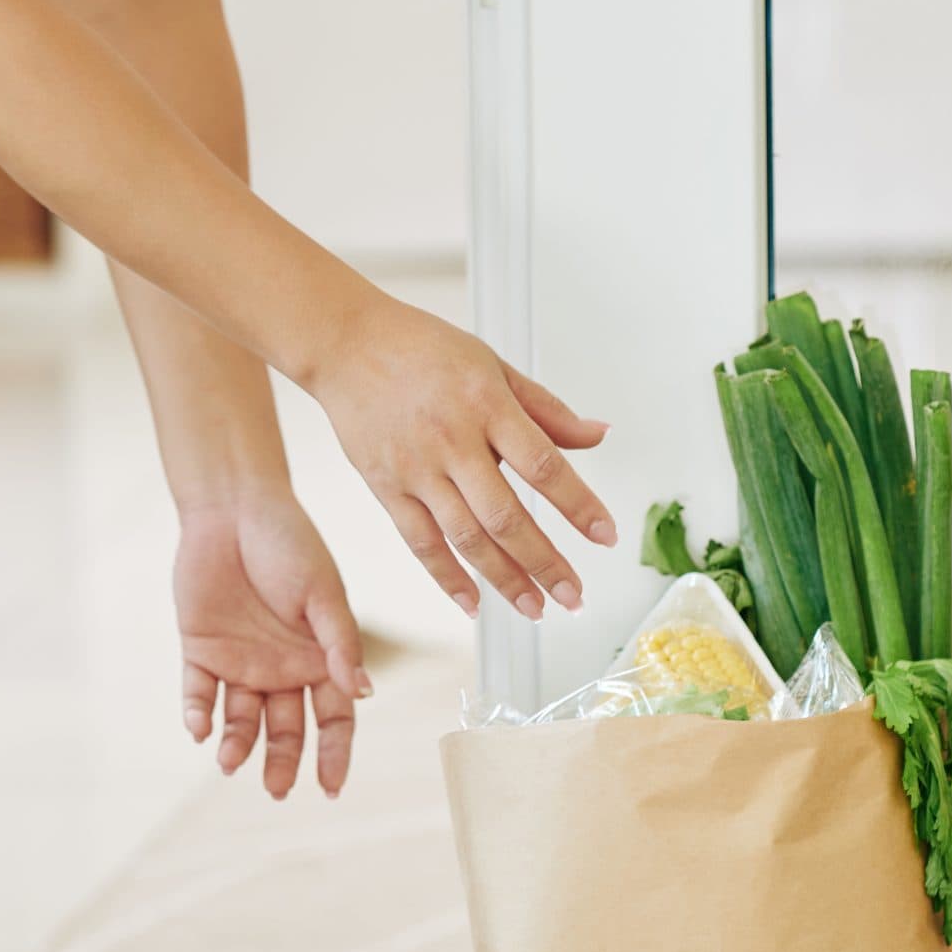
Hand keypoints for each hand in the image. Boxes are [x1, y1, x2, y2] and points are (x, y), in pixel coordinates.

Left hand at [174, 493, 368, 797]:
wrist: (233, 507)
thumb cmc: (290, 543)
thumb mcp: (323, 594)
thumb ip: (340, 643)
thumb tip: (363, 692)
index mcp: (320, 658)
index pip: (333, 718)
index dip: (334, 753)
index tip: (331, 787)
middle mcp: (282, 668)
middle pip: (286, 730)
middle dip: (283, 762)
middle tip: (277, 790)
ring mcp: (240, 662)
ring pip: (241, 720)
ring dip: (237, 745)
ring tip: (231, 765)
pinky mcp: (201, 649)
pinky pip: (198, 691)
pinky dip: (197, 713)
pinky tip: (200, 730)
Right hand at [302, 296, 615, 621]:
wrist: (346, 343)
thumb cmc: (422, 350)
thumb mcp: (493, 366)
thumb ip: (546, 408)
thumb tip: (598, 434)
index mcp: (486, 405)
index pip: (543, 464)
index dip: (578, 505)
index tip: (604, 535)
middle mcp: (452, 441)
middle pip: (506, 515)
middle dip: (545, 563)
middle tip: (573, 596)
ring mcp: (417, 469)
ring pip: (466, 537)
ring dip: (505, 579)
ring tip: (535, 608)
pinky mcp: (386, 487)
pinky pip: (421, 542)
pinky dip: (448, 577)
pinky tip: (474, 603)